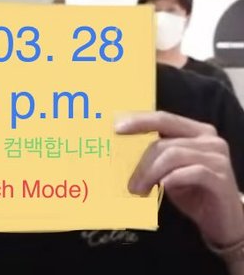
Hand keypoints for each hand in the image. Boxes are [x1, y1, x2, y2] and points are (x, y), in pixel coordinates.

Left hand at [116, 111, 243, 247]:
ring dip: (151, 174)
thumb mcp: (168, 170)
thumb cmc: (192, 191)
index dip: (139, 121)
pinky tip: (163, 187)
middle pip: (164, 142)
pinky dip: (173, 178)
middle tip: (130, 184)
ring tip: (140, 191)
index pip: (163, 118)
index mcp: (195, 131)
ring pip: (174, 156)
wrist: (223, 221)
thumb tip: (120, 151)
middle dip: (141, 163)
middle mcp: (209, 140)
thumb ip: (154, 156)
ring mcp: (218, 157)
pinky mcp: (222, 178)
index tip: (116, 129)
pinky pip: (193, 172)